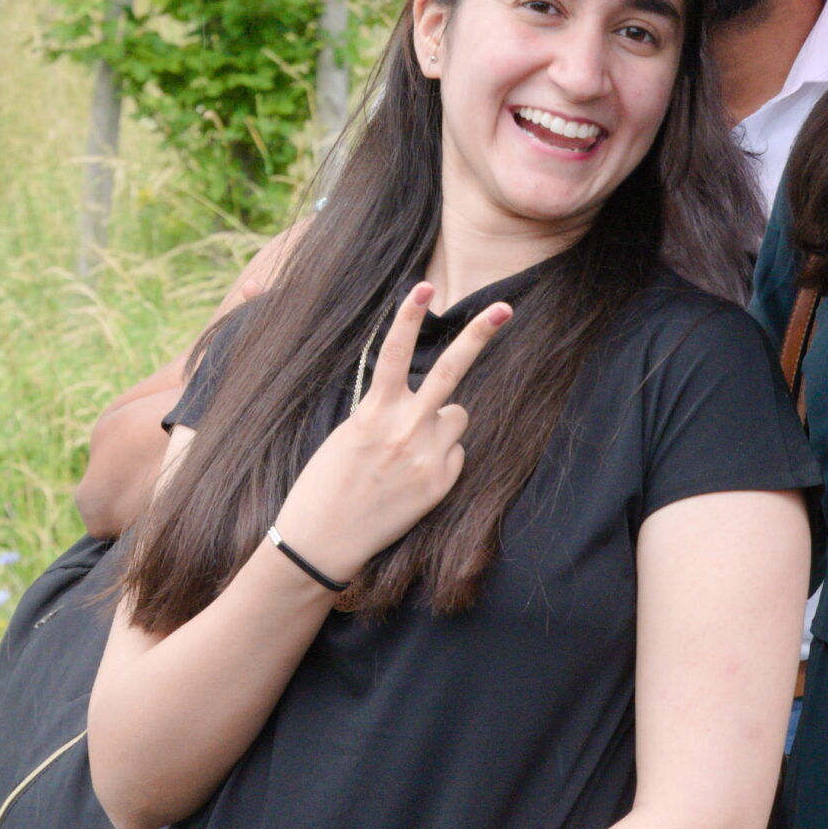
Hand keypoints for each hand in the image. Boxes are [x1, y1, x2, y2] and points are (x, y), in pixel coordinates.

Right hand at [270, 282, 507, 582]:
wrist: (322, 542)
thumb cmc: (326, 484)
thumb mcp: (349, 435)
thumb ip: (388, 411)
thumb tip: (431, 403)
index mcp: (373, 413)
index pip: (394, 354)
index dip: (407, 318)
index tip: (423, 286)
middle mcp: (405, 431)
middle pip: (451, 372)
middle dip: (479, 335)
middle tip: (505, 308)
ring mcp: (428, 458)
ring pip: (457, 416)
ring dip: (442, 424)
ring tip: (408, 452)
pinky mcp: (441, 484)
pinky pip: (456, 454)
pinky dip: (441, 459)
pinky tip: (411, 480)